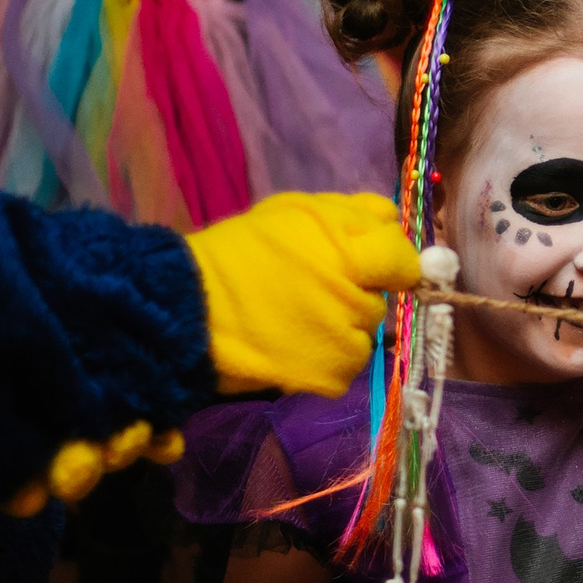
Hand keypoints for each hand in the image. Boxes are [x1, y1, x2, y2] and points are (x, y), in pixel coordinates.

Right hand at [187, 190, 419, 393]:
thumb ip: (346, 214)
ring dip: (346, 325)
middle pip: (383, 291)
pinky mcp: (334, 370)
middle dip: (362, 290)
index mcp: (342, 238)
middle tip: (325, 293)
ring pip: (368, 328)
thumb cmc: (232, 257)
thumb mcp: (288, 213)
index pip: (396, 245)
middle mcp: (353, 283)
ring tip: (301, 321)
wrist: (187, 313)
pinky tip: (299, 348)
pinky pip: (350, 363)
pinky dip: (331, 358)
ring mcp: (346, 331)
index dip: (389, 255)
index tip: (372, 263)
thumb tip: (387, 222)